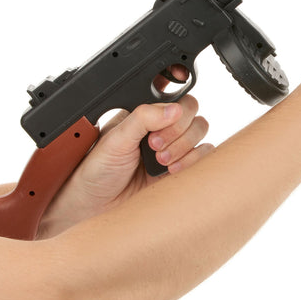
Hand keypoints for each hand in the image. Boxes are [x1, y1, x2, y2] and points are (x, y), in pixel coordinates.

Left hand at [37, 66, 213, 238]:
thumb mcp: (117, 139)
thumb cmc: (98, 169)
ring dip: (184, 145)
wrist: (96, 205)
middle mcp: (161, 127)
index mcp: (144, 113)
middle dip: (178, 129)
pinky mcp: (181, 167)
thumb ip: (144, 118)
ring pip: (200, 131)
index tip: (166, 118)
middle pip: (192, 111)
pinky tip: (172, 170)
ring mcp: (173, 146)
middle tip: (155, 145)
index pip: (172, 94)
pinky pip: (204, 155)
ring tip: (161, 160)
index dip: (176, 101)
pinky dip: (194, 160)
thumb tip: (173, 109)